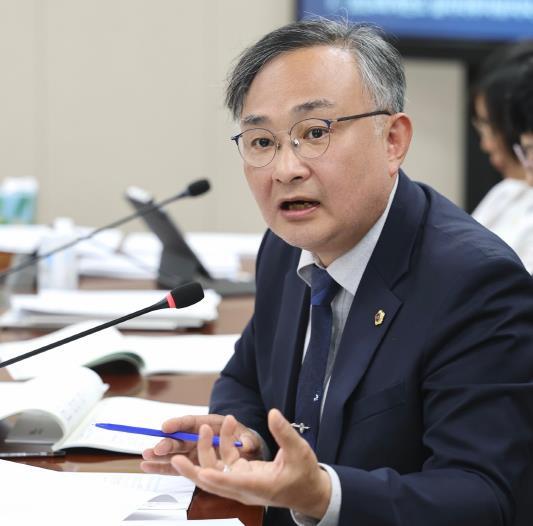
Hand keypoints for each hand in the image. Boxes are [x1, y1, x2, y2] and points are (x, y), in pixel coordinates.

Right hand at [141, 413, 259, 475]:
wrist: (245, 450)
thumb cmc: (244, 440)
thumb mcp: (249, 438)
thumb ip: (248, 440)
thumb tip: (247, 444)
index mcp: (209, 424)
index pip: (191, 422)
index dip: (178, 423)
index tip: (166, 426)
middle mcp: (197, 436)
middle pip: (180, 438)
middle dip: (168, 442)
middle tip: (157, 448)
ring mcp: (192, 450)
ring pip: (174, 452)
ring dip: (160, 455)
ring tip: (146, 457)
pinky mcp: (190, 462)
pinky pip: (174, 465)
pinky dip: (161, 466)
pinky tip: (147, 467)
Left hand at [171, 409, 331, 519]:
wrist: (308, 491)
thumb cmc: (304, 475)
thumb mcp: (299, 451)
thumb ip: (284, 432)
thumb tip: (273, 413)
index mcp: (260, 486)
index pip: (233, 483)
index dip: (215, 477)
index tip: (200, 471)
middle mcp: (246, 487)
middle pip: (212, 482)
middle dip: (192, 470)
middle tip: (175, 456)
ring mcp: (242, 482)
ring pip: (215, 470)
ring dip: (207, 449)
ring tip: (206, 426)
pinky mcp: (242, 476)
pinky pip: (225, 461)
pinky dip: (223, 444)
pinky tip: (229, 425)